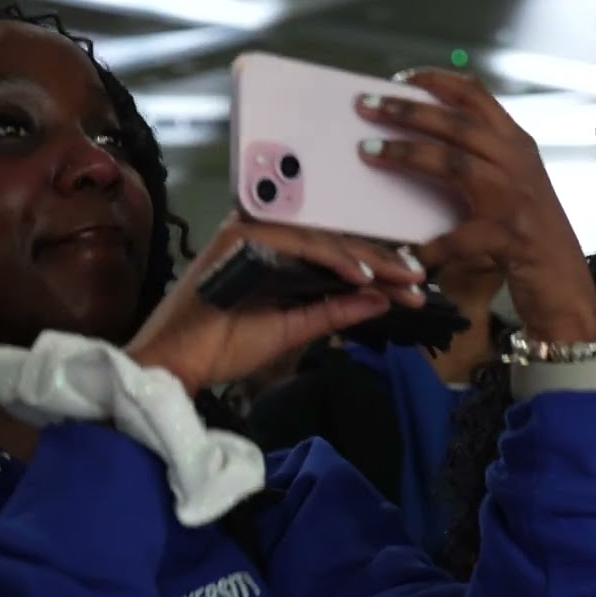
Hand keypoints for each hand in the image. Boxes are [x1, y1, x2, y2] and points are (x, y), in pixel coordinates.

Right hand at [125, 214, 425, 392]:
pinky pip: (302, 245)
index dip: (377, 267)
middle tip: (420, 281)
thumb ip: (337, 311)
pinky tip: (367, 277)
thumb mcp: (296, 328)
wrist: (175, 365)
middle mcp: (263, 233)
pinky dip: (337, 260)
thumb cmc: (224, 347)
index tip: (414, 287)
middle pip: (337, 242)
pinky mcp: (242, 238)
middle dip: (384, 264)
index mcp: (275, 252)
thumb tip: (383, 298)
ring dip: (370, 262)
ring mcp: (251, 231)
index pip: (336, 253)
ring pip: (326, 241)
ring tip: (405, 280)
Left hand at [356, 68, 595, 342]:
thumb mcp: (514, 185)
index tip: (401, 78)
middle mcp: (519, 163)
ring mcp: (517, 199)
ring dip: (409, 154)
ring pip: (455, 164)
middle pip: (457, 123)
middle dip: (408, 110)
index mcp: (518, 145)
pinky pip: (461, 237)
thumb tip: (423, 140)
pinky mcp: (511, 238)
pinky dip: (432, 246)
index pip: (478, 96)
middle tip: (366, 104)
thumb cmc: (530, 235)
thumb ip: (483, 160)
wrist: (566, 285)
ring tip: (368, 152)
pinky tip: (409, 254)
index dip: (438, 81)